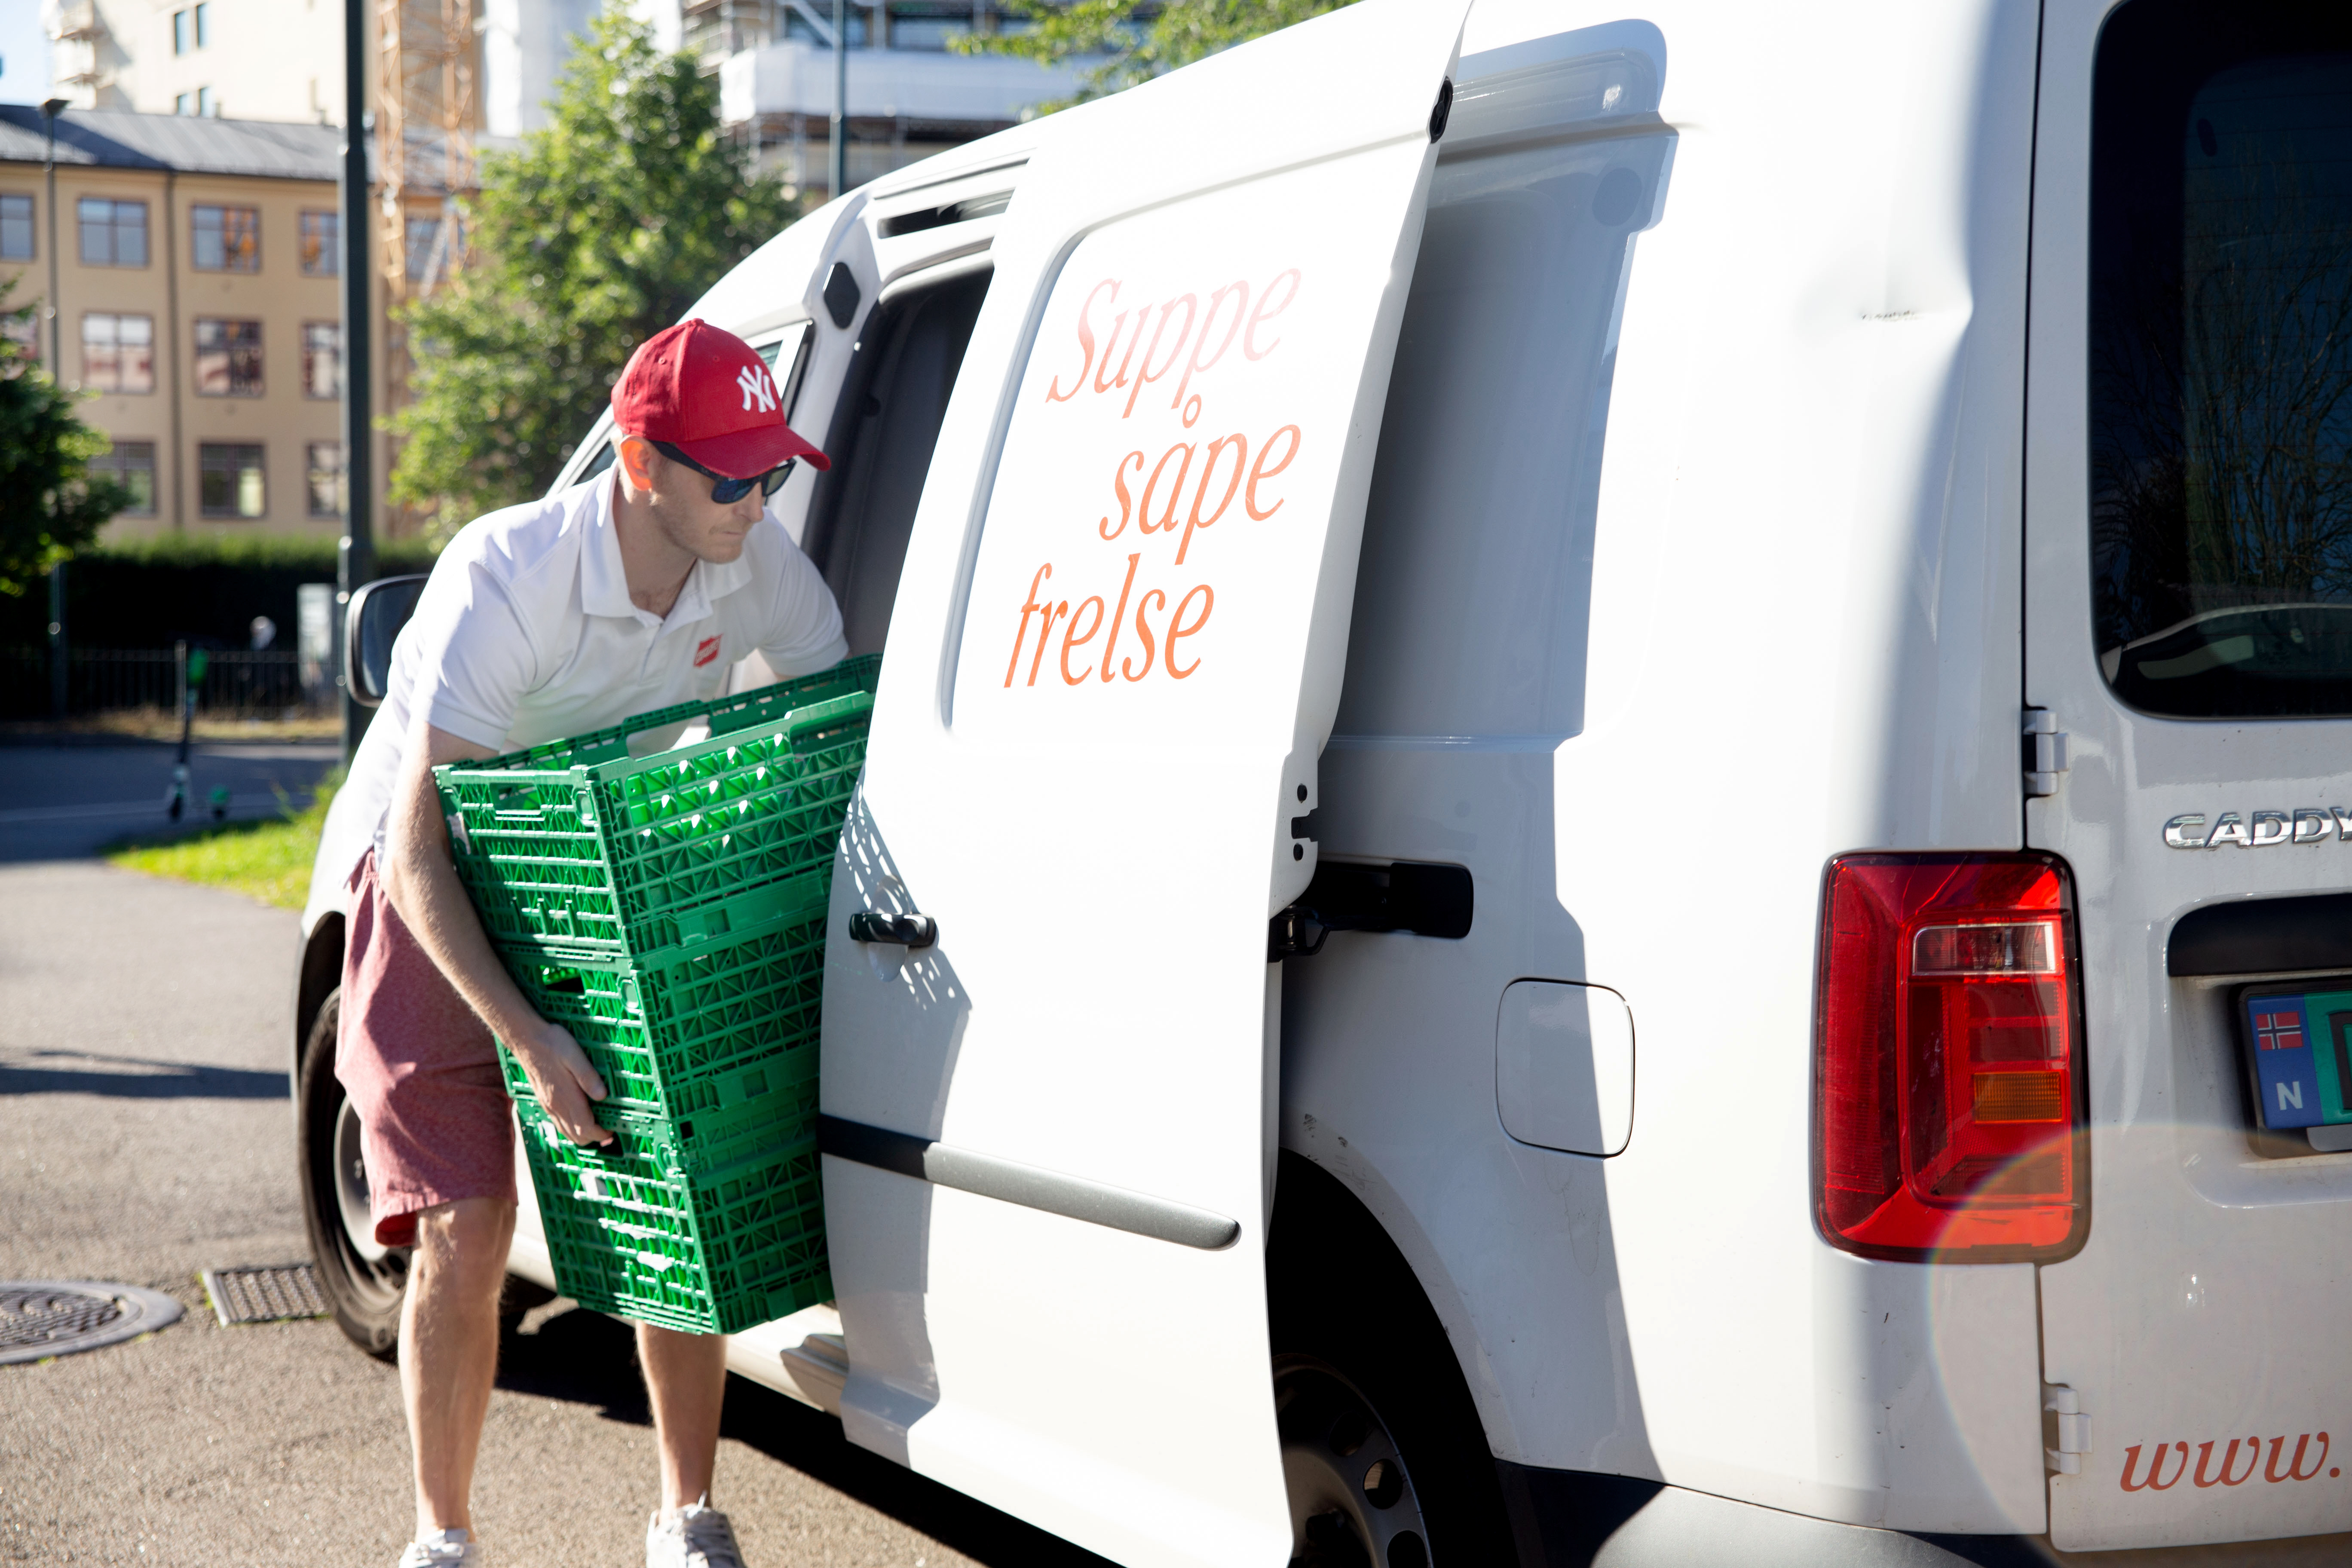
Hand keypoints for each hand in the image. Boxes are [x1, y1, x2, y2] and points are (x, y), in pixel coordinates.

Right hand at [504, 1017, 612, 1144]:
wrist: (525, 1039)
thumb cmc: (553, 1044)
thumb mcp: (575, 1055)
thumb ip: (588, 1077)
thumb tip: (603, 1096)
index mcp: (565, 1097)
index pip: (585, 1128)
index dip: (601, 1133)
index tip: (613, 1129)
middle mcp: (555, 1105)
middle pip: (576, 1135)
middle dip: (594, 1137)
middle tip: (608, 1128)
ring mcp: (548, 1104)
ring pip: (566, 1131)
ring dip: (582, 1134)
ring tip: (597, 1125)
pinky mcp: (543, 1100)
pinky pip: (558, 1123)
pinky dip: (571, 1127)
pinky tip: (578, 1117)